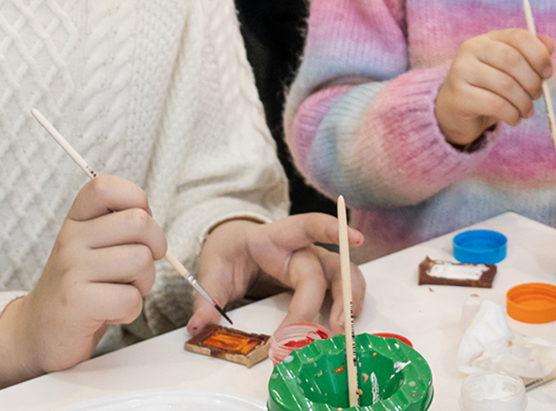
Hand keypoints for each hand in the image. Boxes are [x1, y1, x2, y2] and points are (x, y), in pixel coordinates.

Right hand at [0, 175, 166, 387]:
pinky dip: (130, 311)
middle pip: (139, 223)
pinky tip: (110, 313)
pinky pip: (131, 298)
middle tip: (138, 268)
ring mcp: (71, 270)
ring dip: (144, 283)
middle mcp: (70, 240)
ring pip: (141, 260)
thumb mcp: (90, 247)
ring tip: (121, 292)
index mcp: (75, 221)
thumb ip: (117, 226)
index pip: (106, 187)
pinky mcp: (76, 302)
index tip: (136, 229)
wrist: (36, 333)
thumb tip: (150, 217)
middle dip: (155, 248)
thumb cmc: (78, 288)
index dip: (136, 200)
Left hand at [189, 213, 367, 331]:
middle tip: (336, 326)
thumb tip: (198, 326)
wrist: (234, 250)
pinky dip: (348, 307)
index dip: (332, 230)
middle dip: (337, 295)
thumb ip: (206, 299)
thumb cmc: (229, 254)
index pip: (307, 226)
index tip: (356, 240)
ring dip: (350, 300)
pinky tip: (343, 327)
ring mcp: (314, 266)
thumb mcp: (212, 271)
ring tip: (344, 329)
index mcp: (276, 238)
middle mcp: (302, 250)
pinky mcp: (318, 283)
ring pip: (346, 276)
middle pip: (328, 267)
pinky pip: (341, 290)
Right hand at [433, 29, 554, 146]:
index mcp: (488, 39)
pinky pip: (495, 104)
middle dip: (532, 81)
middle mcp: (471, 49)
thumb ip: (531, 55)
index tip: (548, 73)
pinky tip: (514, 119)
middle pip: (512, 60)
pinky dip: (512, 114)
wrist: (456, 112)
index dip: (539, 55)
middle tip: (537, 96)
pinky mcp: (458, 95)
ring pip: (506, 85)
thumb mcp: (511, 71)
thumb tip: (549, 44)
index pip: (519, 36)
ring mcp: (461, 71)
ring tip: (526, 111)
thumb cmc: (489, 89)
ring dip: (524, 102)